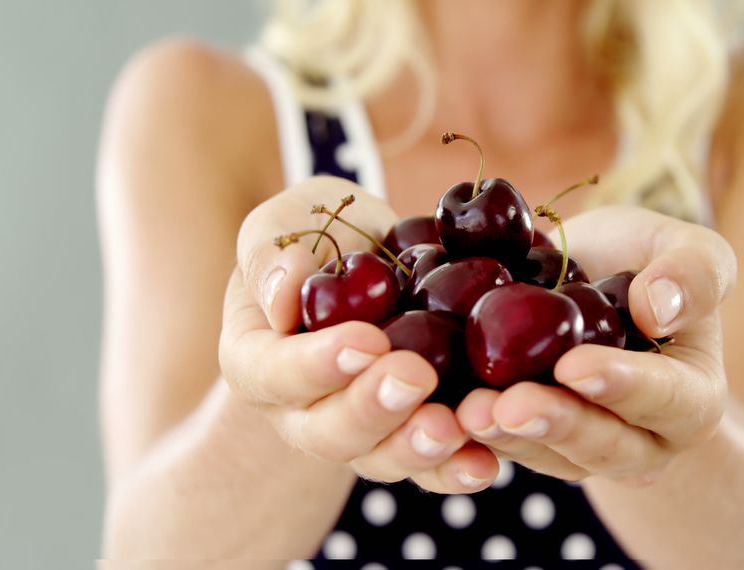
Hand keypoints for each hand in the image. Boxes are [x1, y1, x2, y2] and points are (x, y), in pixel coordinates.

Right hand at [219, 176, 498, 492]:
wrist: (372, 262)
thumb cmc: (320, 238)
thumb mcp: (286, 222)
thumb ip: (270, 253)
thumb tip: (281, 299)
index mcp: (256, 361)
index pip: (274, 373)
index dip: (317, 365)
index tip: (367, 341)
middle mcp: (299, 412)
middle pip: (327, 432)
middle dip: (373, 409)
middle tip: (415, 376)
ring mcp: (356, 435)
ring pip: (378, 459)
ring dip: (416, 448)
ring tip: (454, 426)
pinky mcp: (406, 441)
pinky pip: (429, 468)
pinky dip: (457, 468)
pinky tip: (487, 462)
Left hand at [456, 206, 736, 484]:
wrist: (585, 280)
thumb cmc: (645, 262)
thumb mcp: (687, 247)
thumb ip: (696, 269)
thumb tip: (661, 309)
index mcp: (690, 397)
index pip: (665, 398)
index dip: (622, 385)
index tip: (574, 366)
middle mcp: (642, 441)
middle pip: (602, 445)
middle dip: (554, 425)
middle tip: (509, 406)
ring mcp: (581, 450)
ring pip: (546, 455)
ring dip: (505, 436)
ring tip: (466, 413)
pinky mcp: (531, 446)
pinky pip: (503, 447)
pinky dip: (472, 433)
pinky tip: (441, 413)